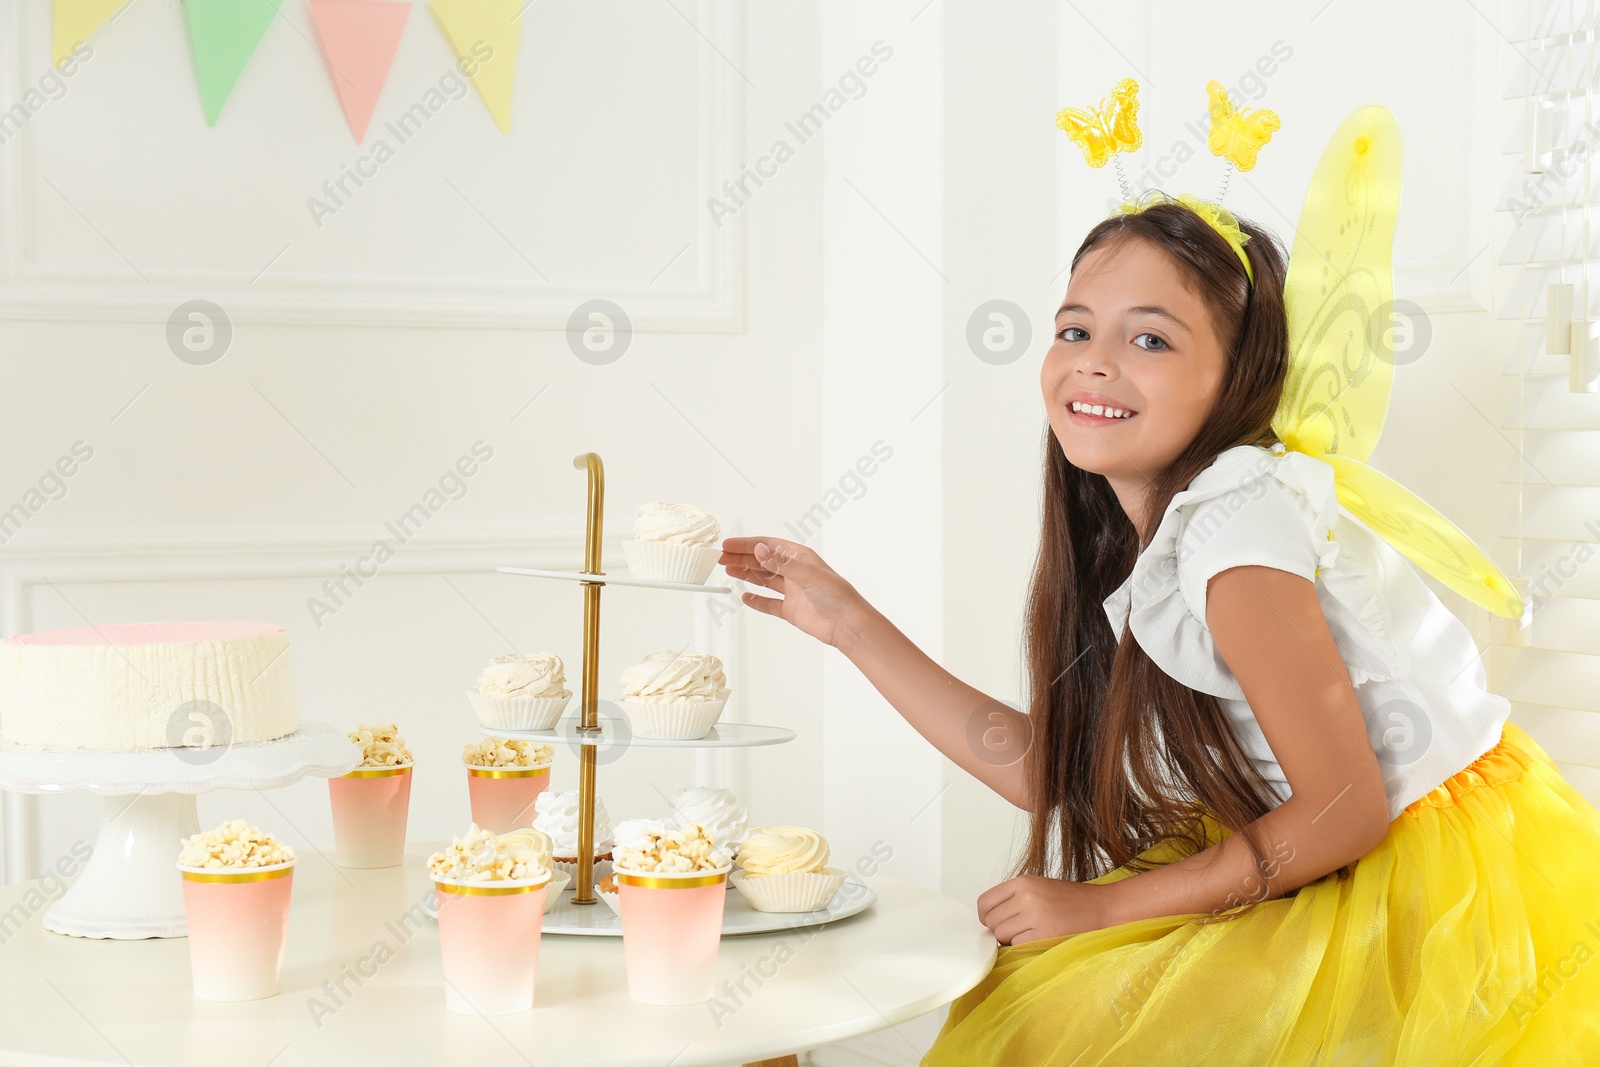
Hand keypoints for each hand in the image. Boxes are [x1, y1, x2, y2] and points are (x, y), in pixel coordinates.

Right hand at [718, 536, 866, 648]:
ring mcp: (792, 591)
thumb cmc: (836, 595)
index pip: (768, 546)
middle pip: (762, 561)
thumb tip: (759, 549)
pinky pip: (769, 604)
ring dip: (746, 574)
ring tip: (728, 570)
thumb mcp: (806, 574)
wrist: (847, 624)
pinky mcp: (791, 610)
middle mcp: (794, 572)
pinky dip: (757, 601)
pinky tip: (745, 597)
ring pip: (764, 580)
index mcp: (799, 558)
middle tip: (721, 558)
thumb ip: (780, 563)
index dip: (746, 544)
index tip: (728, 545)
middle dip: (741, 558)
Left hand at [976, 874, 1118, 945]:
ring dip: (1011, 940)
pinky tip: (1039, 940)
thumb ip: (1014, 898)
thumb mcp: (1039, 888)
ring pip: (1001, 935)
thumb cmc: (1073, 901)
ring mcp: (1034, 915)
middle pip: (991, 921)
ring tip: (1031, 934)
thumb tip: (990, 918)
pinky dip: (1023, 947)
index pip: (985, 902)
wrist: (1103, 908)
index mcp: (1022, 882)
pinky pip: (1017, 946)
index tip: (994, 923)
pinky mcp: (1043, 935)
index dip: (986, 916)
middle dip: (1000, 930)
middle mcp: (1025, 896)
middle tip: (1017, 931)